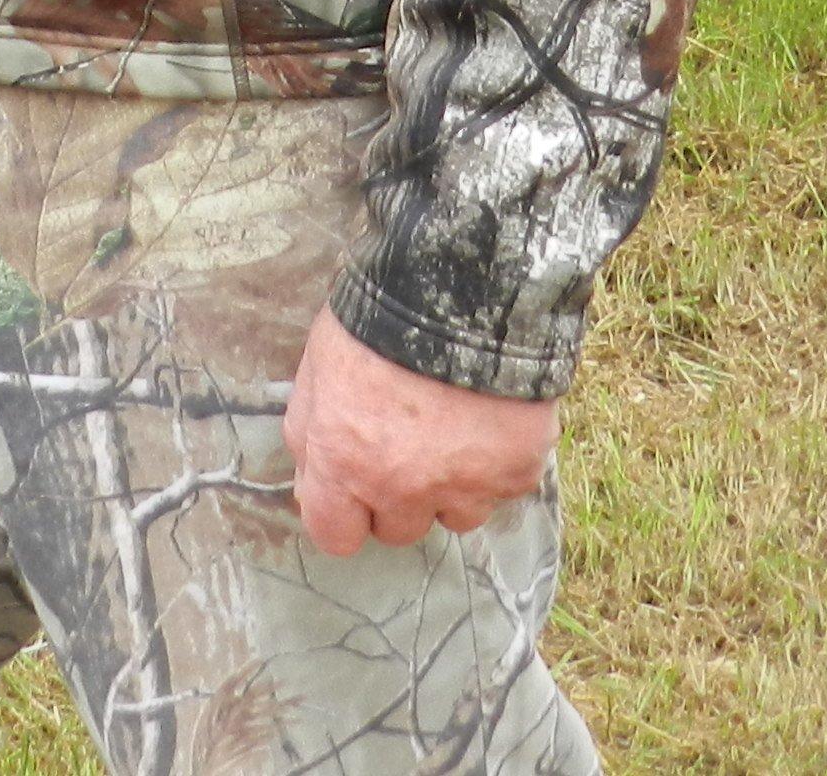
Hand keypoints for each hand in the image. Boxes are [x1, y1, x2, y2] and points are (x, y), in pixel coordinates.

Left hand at [279, 306, 556, 557]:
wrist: (461, 290)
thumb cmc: (377, 323)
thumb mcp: (317, 370)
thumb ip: (309, 435)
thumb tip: (311, 485)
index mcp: (344, 464)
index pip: (335, 536)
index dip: (344, 513)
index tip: (354, 491)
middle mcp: (403, 488)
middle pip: (398, 529)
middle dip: (398, 496)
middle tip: (408, 443)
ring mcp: (465, 485)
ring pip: (456, 515)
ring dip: (451, 484)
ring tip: (453, 427)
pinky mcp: (516, 472)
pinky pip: (502, 486)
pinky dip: (497, 461)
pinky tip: (489, 416)